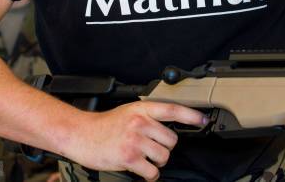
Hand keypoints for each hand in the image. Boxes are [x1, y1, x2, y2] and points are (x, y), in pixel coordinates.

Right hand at [63, 101, 206, 180]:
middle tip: (151, 149)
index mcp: (142, 110)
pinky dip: (150, 175)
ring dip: (157, 162)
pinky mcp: (129, 157)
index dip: (191, 116)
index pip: (173, 110)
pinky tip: (142, 171)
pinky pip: (152, 171)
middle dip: (164, 148)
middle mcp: (140, 123)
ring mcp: (135, 140)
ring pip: (163, 156)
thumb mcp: (129, 112)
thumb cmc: (106, 125)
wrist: (81, 135)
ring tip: (144, 159)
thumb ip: (148, 117)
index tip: (203, 121)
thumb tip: (169, 126)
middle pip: (171, 140)